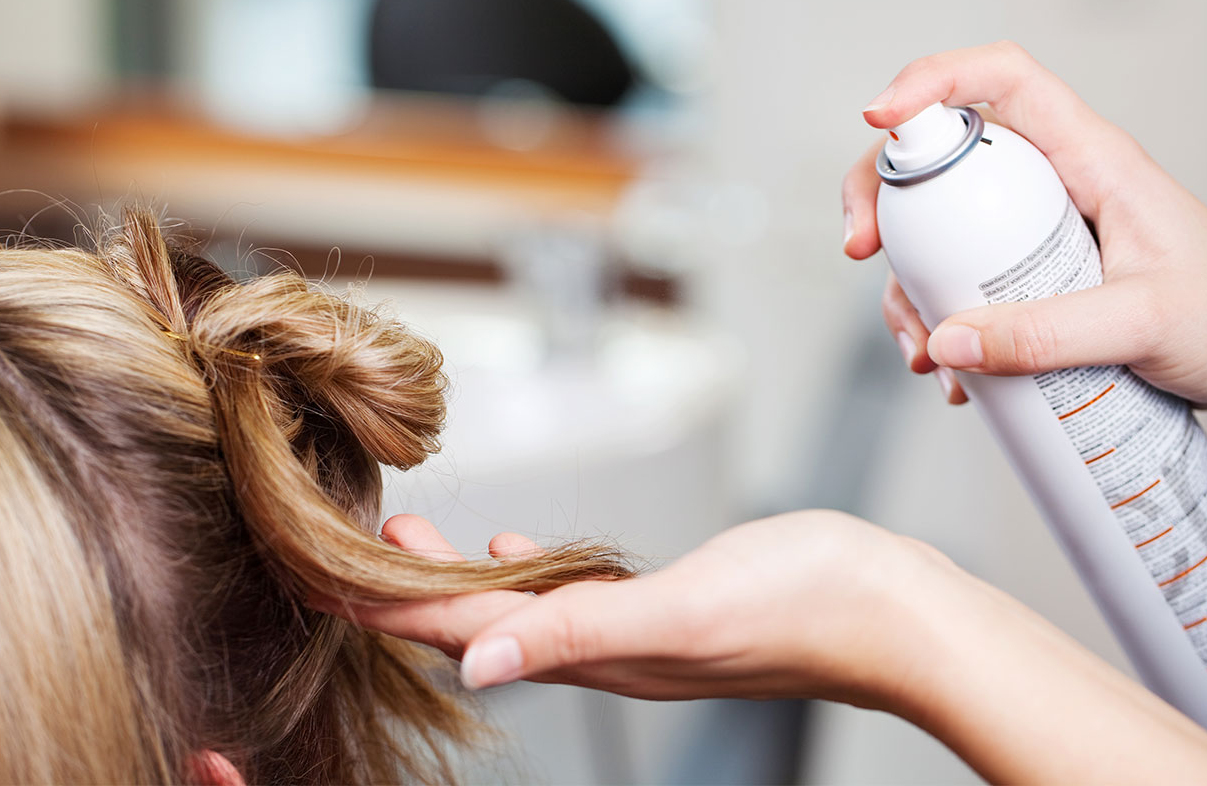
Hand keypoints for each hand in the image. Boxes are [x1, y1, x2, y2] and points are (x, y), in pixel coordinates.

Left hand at [323, 510, 955, 711]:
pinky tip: (514, 548)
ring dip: (456, 580)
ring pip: (514, 609)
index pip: (458, 636)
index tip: (319, 580)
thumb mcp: (678, 613)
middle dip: (402, 591)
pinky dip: (525, 571)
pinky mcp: (662, 604)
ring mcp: (632, 630)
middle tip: (345, 546)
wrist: (887, 608)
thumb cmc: (801, 606)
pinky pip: (567, 592)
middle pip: (471, 625)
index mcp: (592, 653)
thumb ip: (575, 631)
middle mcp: (600, 650)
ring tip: (410, 541)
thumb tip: (473, 666)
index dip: (384, 610)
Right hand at [842, 41, 1206, 406]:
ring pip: (937, 228)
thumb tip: (951, 338)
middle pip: (942, 153)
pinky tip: (951, 372)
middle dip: (883, 193)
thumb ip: (1049, 334)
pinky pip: (956, 283)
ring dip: (905, 282)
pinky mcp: (1025, 279)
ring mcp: (1031, 231)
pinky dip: (935, 323)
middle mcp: (1050, 185)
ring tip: (921, 351)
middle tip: (861, 247)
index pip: (1004, 78)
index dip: (933, 80)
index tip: (879, 116)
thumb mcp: (1145, 324)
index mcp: (1090, 159)